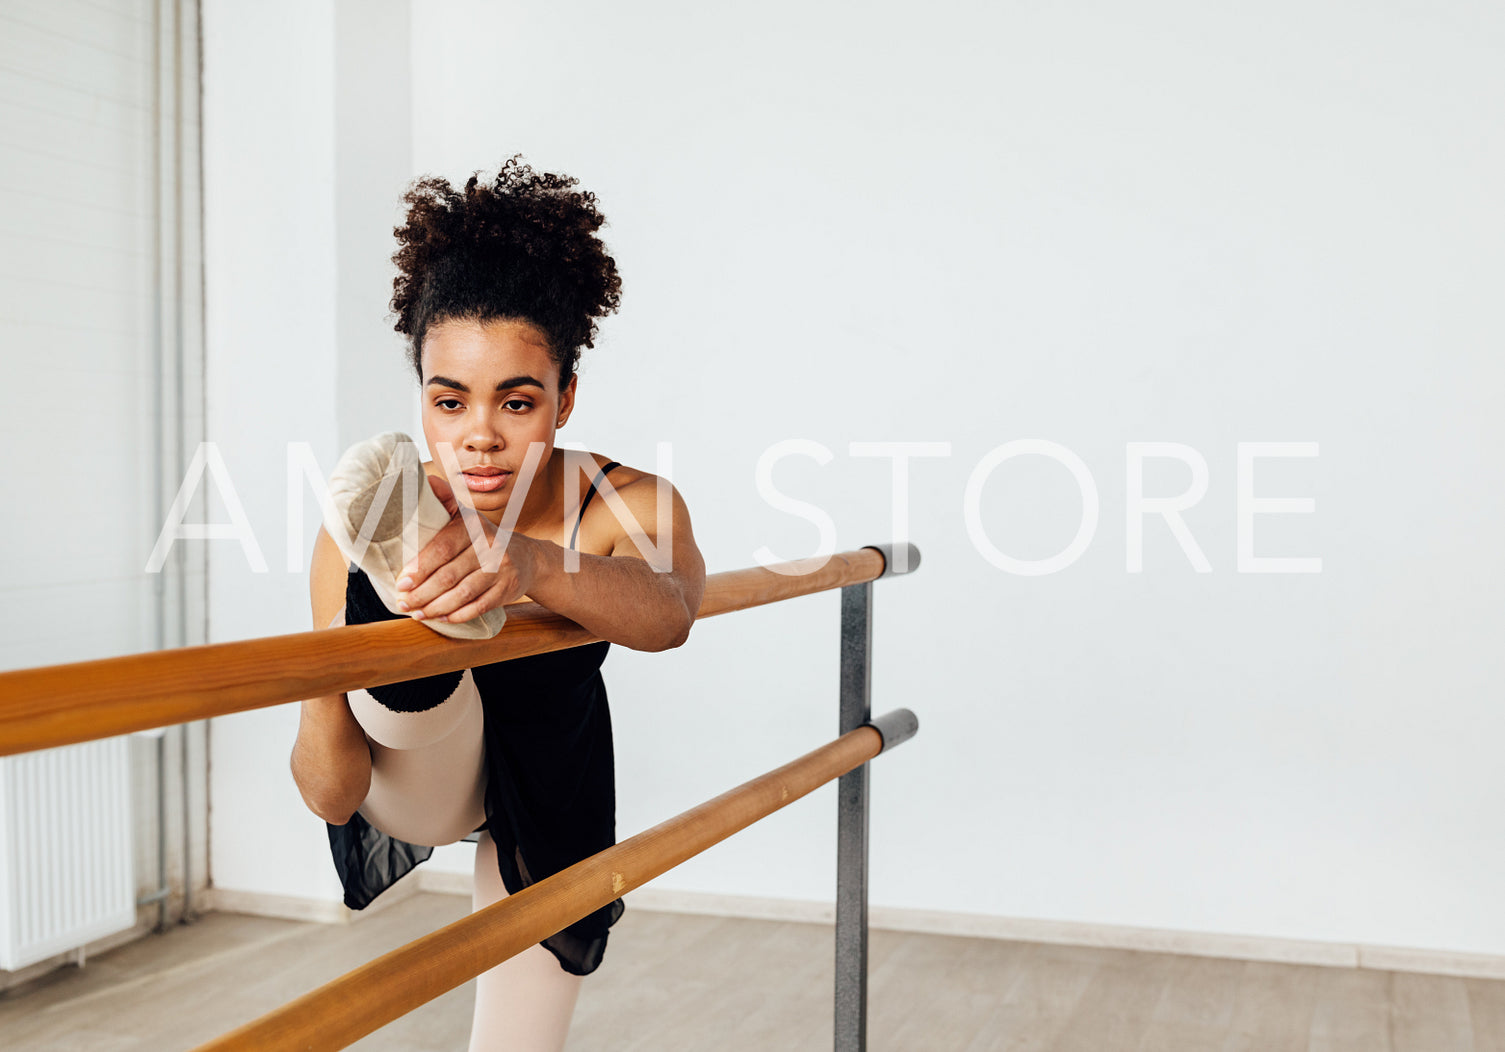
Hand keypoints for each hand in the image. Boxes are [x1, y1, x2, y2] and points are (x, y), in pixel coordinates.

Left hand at [393, 475, 543, 623]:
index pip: (443, 548)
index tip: (402, 582)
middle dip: (422, 593)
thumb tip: (425, 481)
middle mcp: (490, 546)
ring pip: (463, 594)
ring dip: (436, 607)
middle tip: (404, 602)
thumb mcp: (467, 516)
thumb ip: (445, 499)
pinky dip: (457, 615)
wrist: (527, 557)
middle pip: (450, 575)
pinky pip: (479, 606)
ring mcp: (501, 569)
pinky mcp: (508, 589)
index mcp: (474, 526)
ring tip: (417, 613)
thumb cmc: (484, 538)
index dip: (420, 567)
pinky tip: (441, 617)